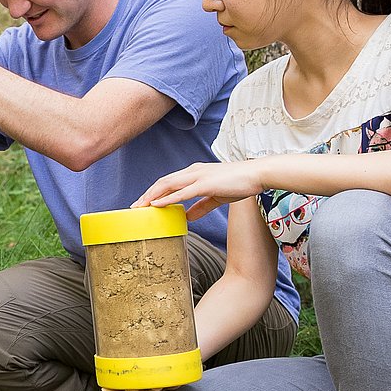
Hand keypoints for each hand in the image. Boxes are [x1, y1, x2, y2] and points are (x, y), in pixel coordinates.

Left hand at [135, 160, 264, 221]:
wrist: (257, 175)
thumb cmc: (239, 183)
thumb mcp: (216, 197)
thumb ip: (201, 206)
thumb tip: (188, 217)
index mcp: (194, 173)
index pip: (168, 182)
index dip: (154, 192)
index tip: (142, 203)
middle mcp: (193, 172)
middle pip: (162, 182)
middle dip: (146, 195)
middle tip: (133, 208)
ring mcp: (198, 177)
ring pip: (168, 186)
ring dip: (151, 196)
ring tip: (139, 207)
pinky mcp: (205, 184)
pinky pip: (182, 193)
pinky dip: (167, 199)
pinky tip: (156, 205)